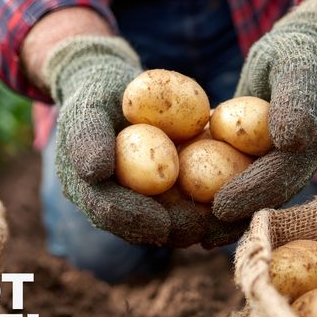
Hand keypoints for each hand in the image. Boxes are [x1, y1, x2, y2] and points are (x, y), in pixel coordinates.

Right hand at [43, 36, 241, 247]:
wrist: (111, 86)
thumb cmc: (95, 90)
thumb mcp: (87, 104)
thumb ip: (88, 137)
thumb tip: (97, 173)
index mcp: (86, 187)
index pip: (108, 212)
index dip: (135, 220)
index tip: (163, 222)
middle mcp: (110, 201)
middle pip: (141, 228)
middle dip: (171, 230)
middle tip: (202, 226)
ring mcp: (136, 198)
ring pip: (165, 224)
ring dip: (194, 226)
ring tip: (222, 221)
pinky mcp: (161, 191)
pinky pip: (183, 205)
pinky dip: (206, 209)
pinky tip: (230, 207)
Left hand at [212, 0, 316, 221]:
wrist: (304, 47)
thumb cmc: (295, 49)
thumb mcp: (295, 62)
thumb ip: (297, 97)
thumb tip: (292, 142)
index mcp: (314, 141)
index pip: (282, 174)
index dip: (252, 192)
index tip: (219, 207)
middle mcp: (304, 160)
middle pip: (269, 195)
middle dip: (237, 217)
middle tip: (200, 236)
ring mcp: (289, 163)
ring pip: (259, 196)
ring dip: (230, 219)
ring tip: (194, 236)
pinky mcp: (271, 160)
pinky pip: (249, 184)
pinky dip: (226, 199)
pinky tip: (197, 213)